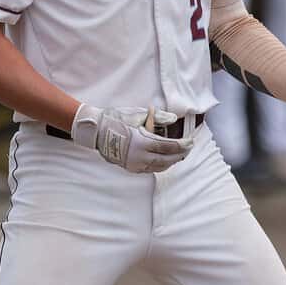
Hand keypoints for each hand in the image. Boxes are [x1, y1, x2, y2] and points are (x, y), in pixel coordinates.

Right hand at [70, 104, 193, 172]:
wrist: (95, 131)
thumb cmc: (116, 120)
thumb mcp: (138, 115)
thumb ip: (158, 118)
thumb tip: (173, 119)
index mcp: (142, 142)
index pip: (169, 146)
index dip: (182, 145)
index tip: (191, 141)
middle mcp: (139, 156)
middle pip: (167, 159)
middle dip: (180, 154)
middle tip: (189, 149)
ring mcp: (134, 164)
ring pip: (159, 167)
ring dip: (171, 161)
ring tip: (180, 155)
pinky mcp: (130, 167)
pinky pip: (150, 169)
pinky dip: (160, 165)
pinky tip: (164, 160)